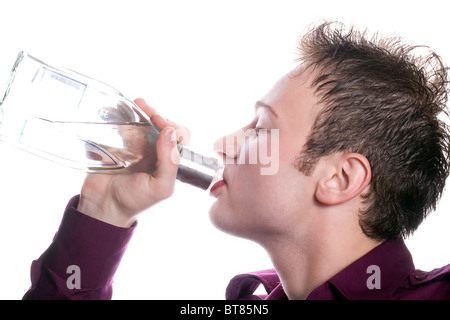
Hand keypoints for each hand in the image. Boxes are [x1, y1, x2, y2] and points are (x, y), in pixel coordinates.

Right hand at [77, 98, 188, 226]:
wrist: (103, 205)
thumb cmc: (135, 200)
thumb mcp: (160, 187)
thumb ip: (170, 163)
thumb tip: (170, 132)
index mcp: (170, 160)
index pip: (181, 137)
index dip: (173, 127)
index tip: (161, 123)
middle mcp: (156, 150)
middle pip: (163, 124)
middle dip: (158, 114)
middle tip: (147, 109)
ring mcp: (137, 145)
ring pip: (146, 121)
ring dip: (144, 110)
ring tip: (138, 104)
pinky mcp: (118, 143)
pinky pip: (125, 124)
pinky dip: (125, 114)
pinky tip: (122, 109)